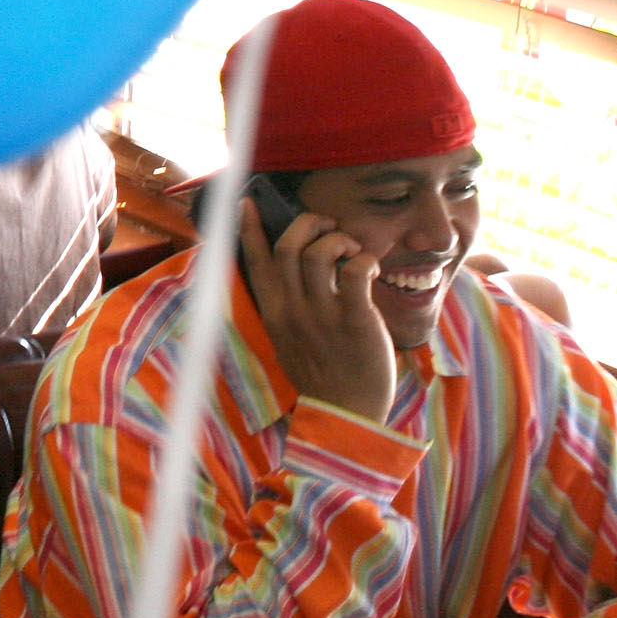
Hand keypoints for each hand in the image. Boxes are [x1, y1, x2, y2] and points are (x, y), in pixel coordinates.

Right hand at [239, 198, 396, 422]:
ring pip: (319, 253)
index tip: (247, 202)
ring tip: (352, 250)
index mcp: (274, 312)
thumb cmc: (322, 374)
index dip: (249, 228)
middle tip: (330, 227)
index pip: (256, 261)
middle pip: (287, 247)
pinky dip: (364, 259)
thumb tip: (291, 273)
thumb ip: (287, 306)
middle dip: (308, 223)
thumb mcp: (289, 339)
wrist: (346, 415)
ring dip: (338, 240)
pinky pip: (355, 272)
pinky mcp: (355, 321)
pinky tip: (370, 267)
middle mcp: (293, 310)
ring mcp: (322, 315)